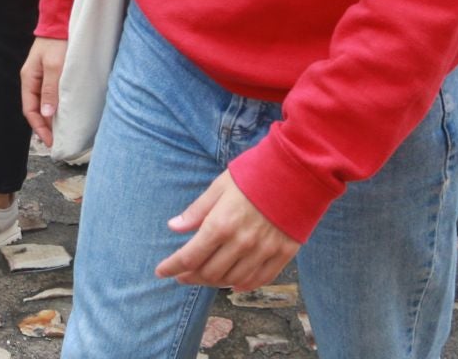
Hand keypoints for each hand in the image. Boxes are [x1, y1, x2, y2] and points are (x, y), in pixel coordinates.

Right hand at [19, 37, 66, 147]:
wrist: (62, 22)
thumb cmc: (58, 43)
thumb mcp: (54, 66)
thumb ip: (50, 90)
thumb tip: (46, 114)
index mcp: (28, 79)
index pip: (29, 109)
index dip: (39, 127)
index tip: (51, 141)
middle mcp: (33, 80)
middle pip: (35, 109)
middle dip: (44, 127)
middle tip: (58, 142)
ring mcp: (42, 78)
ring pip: (44, 104)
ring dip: (51, 119)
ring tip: (61, 132)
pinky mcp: (52, 75)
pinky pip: (51, 96)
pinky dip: (56, 108)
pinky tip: (64, 114)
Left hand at [156, 172, 300, 290]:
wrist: (297, 172)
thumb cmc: (255, 174)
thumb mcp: (219, 186)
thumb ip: (197, 210)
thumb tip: (174, 226)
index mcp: (221, 224)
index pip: (190, 256)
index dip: (172, 266)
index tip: (161, 271)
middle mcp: (241, 243)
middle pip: (209, 272)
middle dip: (190, 276)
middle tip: (182, 274)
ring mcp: (263, 251)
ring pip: (232, 279)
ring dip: (214, 282)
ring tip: (204, 277)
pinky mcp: (282, 254)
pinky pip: (259, 279)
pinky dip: (243, 284)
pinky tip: (233, 283)